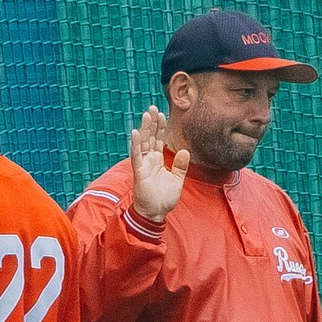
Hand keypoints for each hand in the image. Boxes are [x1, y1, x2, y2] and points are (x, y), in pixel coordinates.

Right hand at [129, 106, 190, 221]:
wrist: (155, 214)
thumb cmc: (164, 199)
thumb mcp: (177, 180)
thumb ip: (180, 166)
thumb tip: (185, 151)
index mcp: (157, 161)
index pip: (158, 140)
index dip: (159, 127)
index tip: (161, 114)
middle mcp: (148, 160)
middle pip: (149, 137)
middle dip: (151, 123)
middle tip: (152, 108)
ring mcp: (143, 165)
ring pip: (143, 143)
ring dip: (144, 129)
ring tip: (146, 115)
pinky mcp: (139, 172)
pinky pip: (136, 155)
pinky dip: (136, 144)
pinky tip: (136, 132)